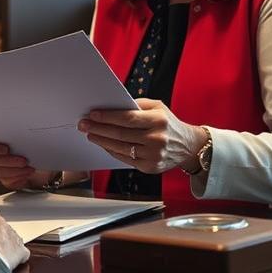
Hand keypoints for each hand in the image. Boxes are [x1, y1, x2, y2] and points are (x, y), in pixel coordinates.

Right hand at [0, 134, 55, 189]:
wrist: (39, 161)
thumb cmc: (31, 147)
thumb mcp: (27, 138)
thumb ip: (21, 136)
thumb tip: (26, 135)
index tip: (6, 149)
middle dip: (9, 161)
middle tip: (24, 161)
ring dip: (16, 171)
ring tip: (29, 168)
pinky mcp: (4, 179)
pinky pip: (7, 181)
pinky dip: (18, 178)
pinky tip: (26, 175)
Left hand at [78, 99, 206, 173]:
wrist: (188, 147)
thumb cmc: (168, 123)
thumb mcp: (158, 107)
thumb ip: (137, 105)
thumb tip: (112, 105)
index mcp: (159, 120)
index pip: (127, 118)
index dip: (108, 116)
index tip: (92, 114)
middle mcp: (157, 139)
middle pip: (120, 134)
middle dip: (99, 128)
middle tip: (83, 124)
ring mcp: (153, 155)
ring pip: (120, 148)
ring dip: (101, 140)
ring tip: (90, 133)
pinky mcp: (150, 167)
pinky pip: (125, 159)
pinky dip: (111, 151)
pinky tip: (103, 144)